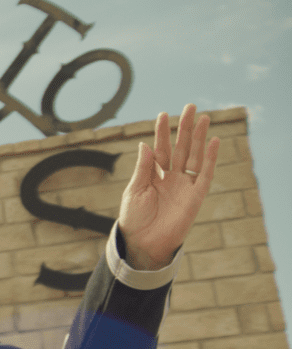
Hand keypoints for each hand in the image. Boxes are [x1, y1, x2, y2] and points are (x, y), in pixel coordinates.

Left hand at [118, 104, 219, 269]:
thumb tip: (145, 145)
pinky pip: (205, 174)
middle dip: (185, 128)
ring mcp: (184, 185)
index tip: (163, 114)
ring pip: (194, 156)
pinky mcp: (195, 196)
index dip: (162, 132)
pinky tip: (213, 141)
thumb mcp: (134, 190)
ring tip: (204, 118)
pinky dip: (209, 158)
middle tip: (190, 106)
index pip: (160, 148)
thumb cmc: (134, 218)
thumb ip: (143, 168)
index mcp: (153, 175)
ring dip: (199, 138)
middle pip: (180, 148)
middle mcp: (171, 177)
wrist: (143, 242)